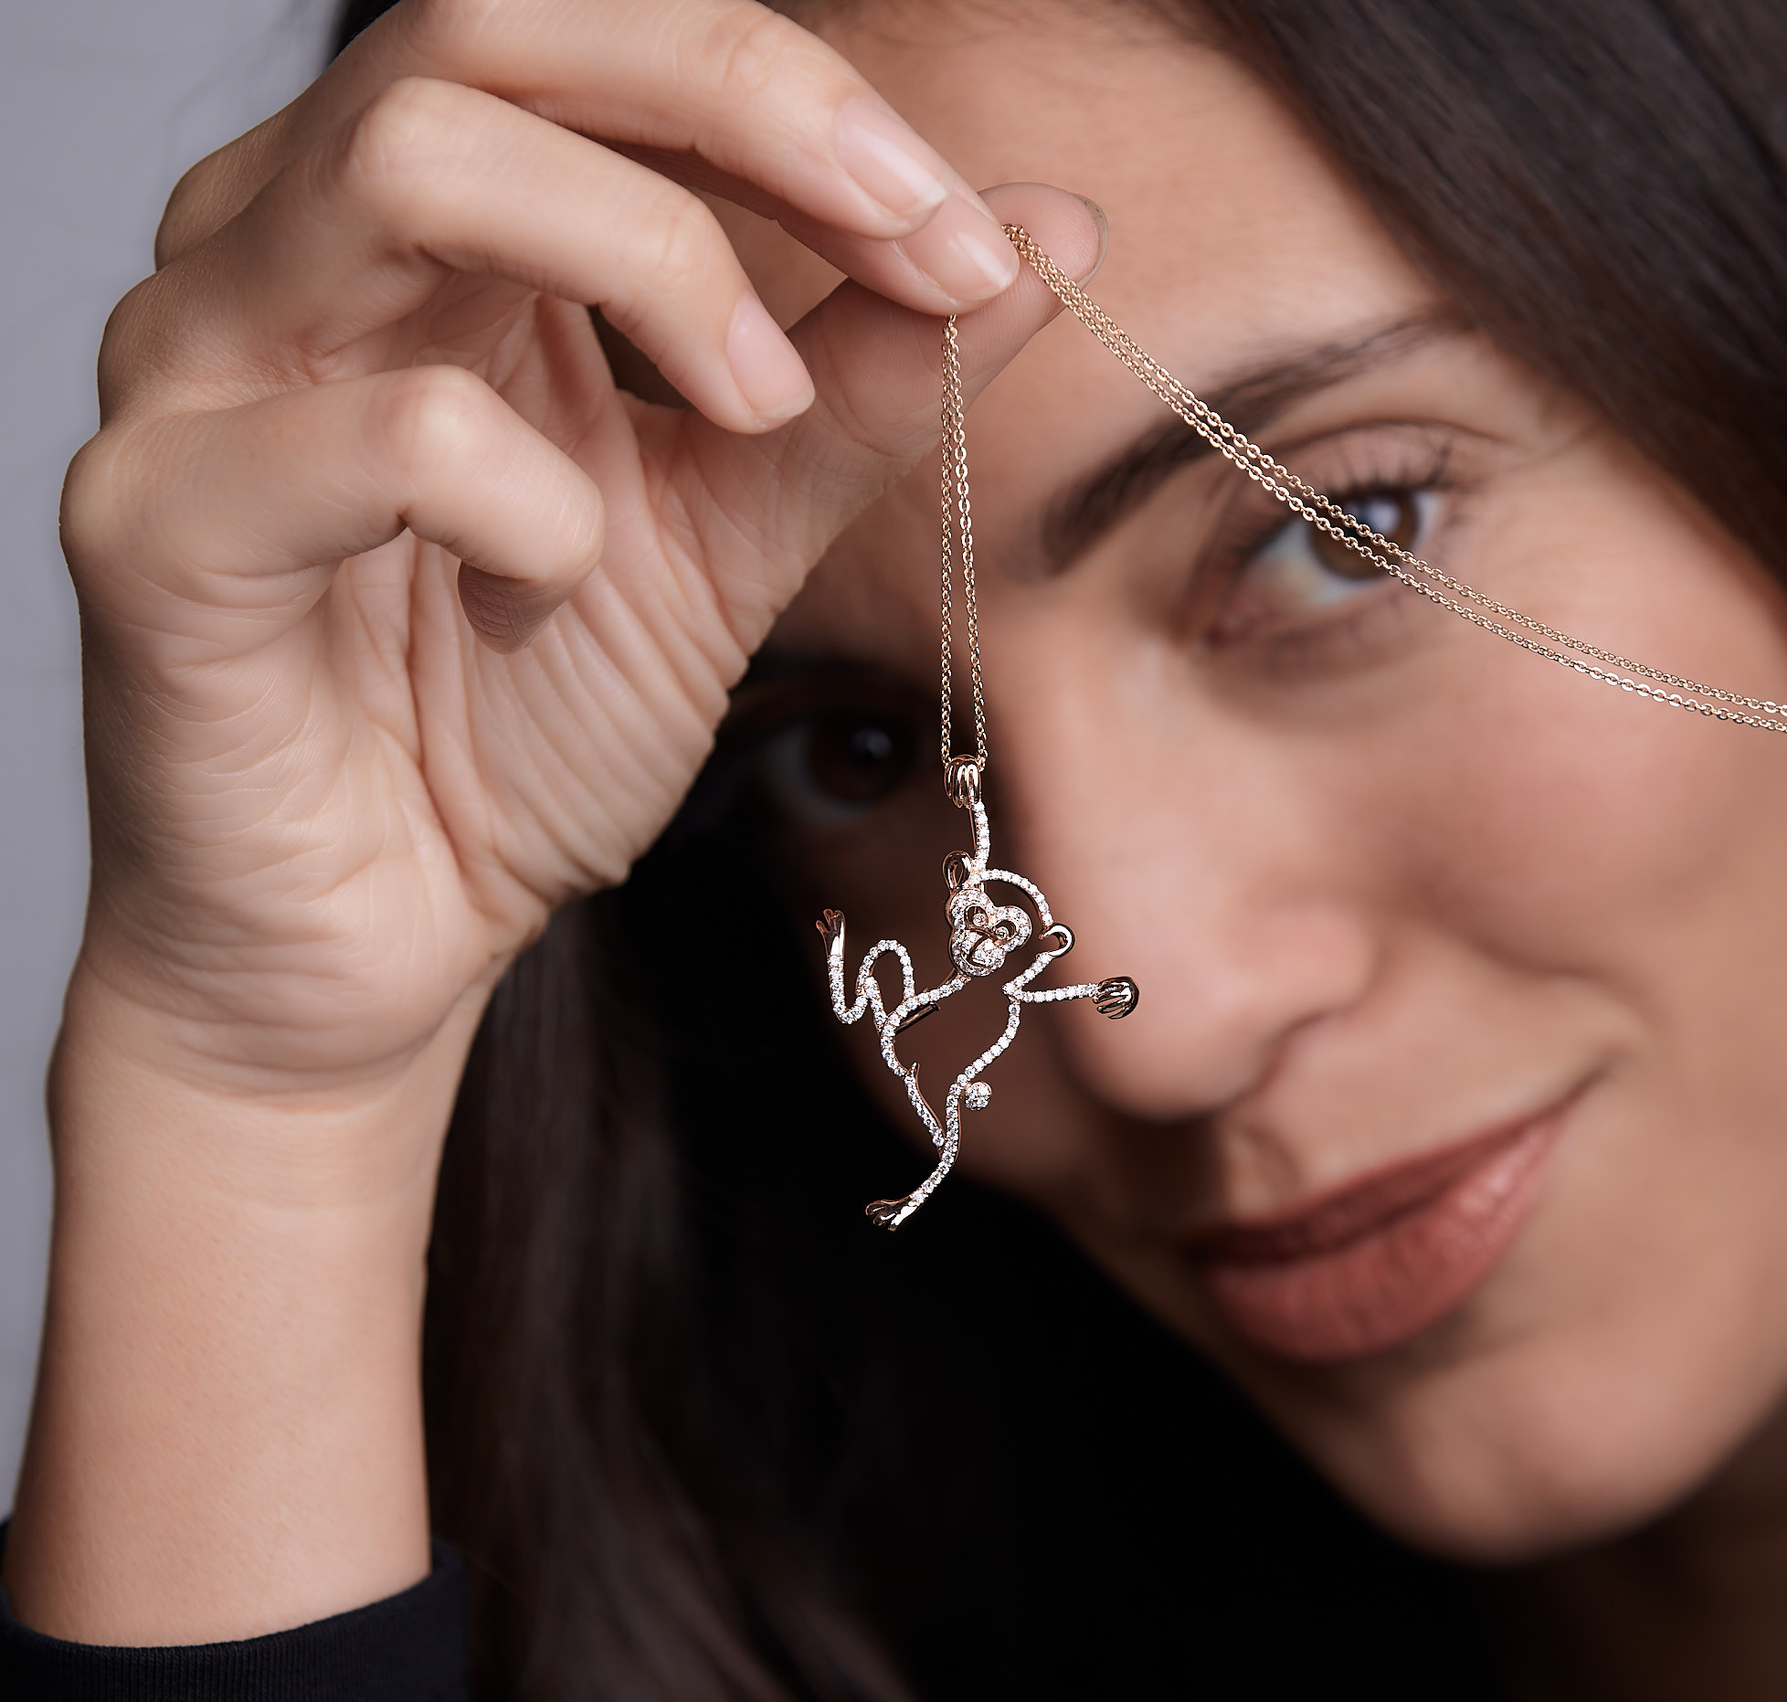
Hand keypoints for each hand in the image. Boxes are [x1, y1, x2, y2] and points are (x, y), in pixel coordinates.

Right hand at [62, 0, 1100, 1094]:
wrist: (384, 939)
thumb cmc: (513, 733)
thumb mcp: (727, 539)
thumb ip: (861, 388)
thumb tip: (1042, 234)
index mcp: (420, 239)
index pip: (587, 40)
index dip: (794, 99)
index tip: (971, 236)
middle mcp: (285, 253)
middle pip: (487, 29)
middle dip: (745, 111)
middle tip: (925, 255)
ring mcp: (198, 374)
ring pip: (409, 163)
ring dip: (650, 264)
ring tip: (755, 418)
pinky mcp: (158, 525)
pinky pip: (371, 436)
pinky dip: (526, 508)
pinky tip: (543, 600)